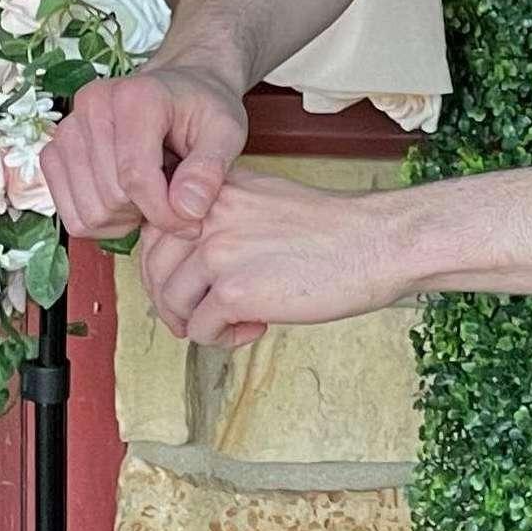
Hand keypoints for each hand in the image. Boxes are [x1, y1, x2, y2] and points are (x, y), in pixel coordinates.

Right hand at [43, 58, 247, 241]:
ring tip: (152, 198)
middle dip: (148, 213)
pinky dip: (100, 220)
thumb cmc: (204, 110)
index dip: (164, 213)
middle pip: (110, 197)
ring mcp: (66, 129)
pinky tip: (128, 202)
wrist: (178, 90)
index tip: (191, 222)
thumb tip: (187, 210)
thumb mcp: (227, 133)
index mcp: (135, 97)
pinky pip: (69, 213)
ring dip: (124, 219)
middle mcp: (91, 106)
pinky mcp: (53, 152)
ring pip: (87, 211)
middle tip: (174, 201)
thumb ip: (210, 170)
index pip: (135, 176)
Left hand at [137, 171, 419, 349]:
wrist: (377, 243)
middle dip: (173, 301)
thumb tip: (186, 260)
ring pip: (171, 303)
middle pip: (154, 269)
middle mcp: (208, 216)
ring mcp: (218, 253)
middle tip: (202, 314)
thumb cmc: (333, 229)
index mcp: (216, 191)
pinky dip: (223, 339)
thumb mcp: (265, 201)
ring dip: (198, 322)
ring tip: (236, 322)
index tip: (189, 284)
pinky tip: (256, 327)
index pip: (154, 231)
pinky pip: (200, 329)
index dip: (165, 266)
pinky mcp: (234, 292)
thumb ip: (222, 219)